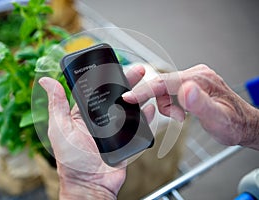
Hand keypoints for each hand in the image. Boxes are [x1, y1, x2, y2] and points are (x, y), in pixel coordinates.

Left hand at [39, 65, 153, 198]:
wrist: (90, 185)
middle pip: (116, 96)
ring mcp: (115, 129)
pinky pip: (138, 126)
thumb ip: (56, 105)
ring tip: (148, 82)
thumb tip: (46, 81)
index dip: (105, 77)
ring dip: (139, 95)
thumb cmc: (71, 161)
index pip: (96, 90)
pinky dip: (146, 116)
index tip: (112, 65)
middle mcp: (100, 119)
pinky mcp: (126, 140)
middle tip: (136, 70)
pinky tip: (150, 107)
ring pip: (129, 108)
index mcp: (84, 114)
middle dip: (127, 81)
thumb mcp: (60, 128)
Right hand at [122, 64, 258, 149]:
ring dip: (167, 105)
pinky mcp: (191, 83)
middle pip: (162, 84)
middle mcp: (196, 74)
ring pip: (165, 88)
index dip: (144, 90)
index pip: (164, 82)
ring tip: (182, 117)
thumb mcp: (218, 119)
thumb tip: (185, 89)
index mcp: (199, 80)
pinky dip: (171, 103)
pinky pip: (171, 90)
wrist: (243, 124)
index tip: (128, 97)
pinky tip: (183, 111)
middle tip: (177, 117)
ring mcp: (193, 77)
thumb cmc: (233, 124)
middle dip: (161, 103)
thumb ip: (200, 104)